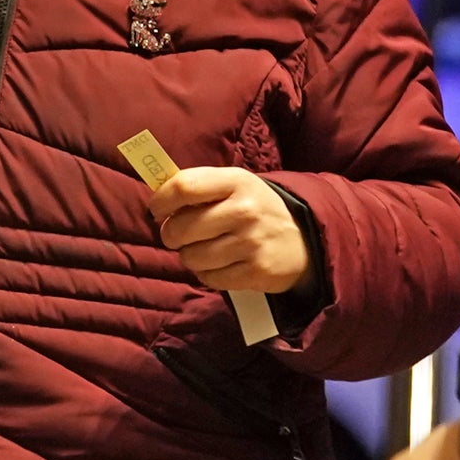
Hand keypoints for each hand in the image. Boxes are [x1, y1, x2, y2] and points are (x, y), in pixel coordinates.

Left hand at [147, 164, 307, 296]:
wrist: (302, 238)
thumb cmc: (254, 208)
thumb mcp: (234, 185)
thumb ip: (198, 186)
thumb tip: (157, 199)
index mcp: (236, 181)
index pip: (183, 187)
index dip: (161, 201)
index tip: (158, 210)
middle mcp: (244, 210)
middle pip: (180, 228)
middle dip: (171, 235)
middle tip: (180, 235)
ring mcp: (250, 243)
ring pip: (191, 258)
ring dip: (190, 256)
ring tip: (204, 249)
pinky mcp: (254, 272)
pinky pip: (208, 278)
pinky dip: (207, 274)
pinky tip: (219, 264)